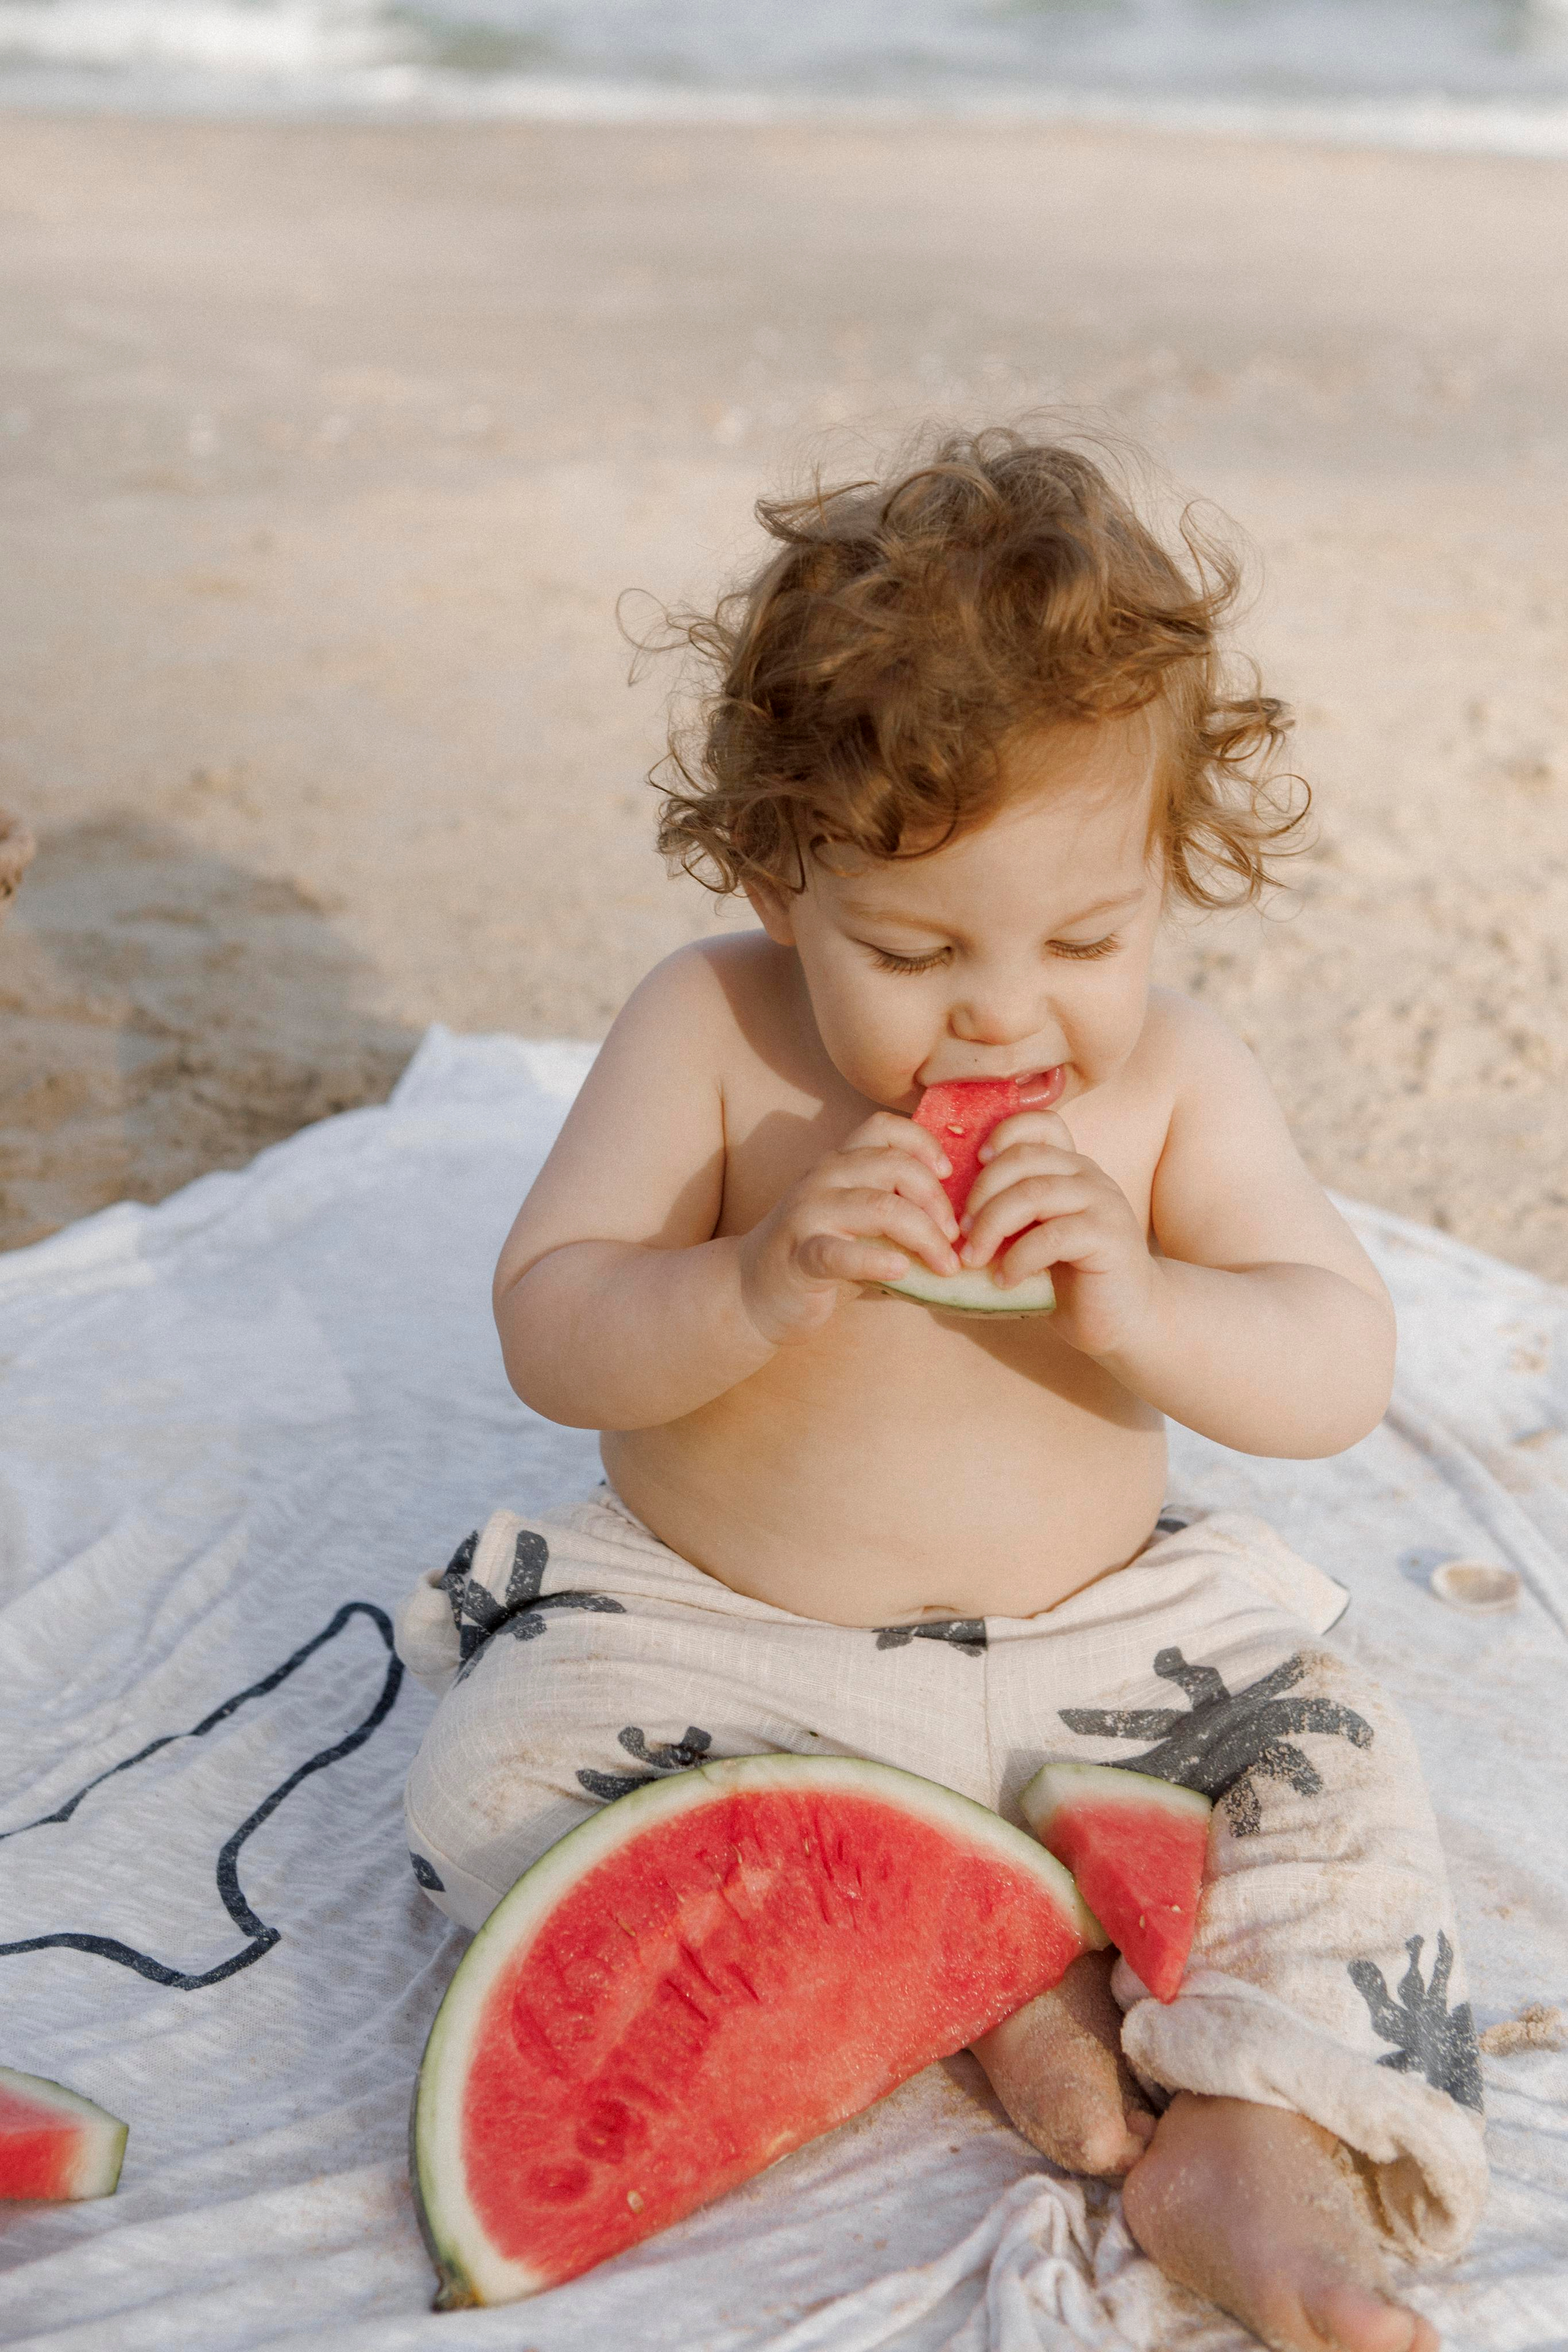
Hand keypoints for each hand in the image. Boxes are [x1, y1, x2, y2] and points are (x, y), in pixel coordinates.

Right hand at [736, 1112, 961, 1345]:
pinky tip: (900, 1270)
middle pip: (893, 1166)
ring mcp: (807, 1214)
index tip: (948, 1174)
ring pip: (880, 1207)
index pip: (883, 1127)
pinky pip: (841, 1252)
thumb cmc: (820, 1254)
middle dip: (936, 1201)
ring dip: (923, 1236)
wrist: (754, 1291)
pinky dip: (876, 1259)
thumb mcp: (858, 1220)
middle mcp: (822, 1178)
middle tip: (955, 1238)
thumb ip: (896, 1208)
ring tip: (944, 1264)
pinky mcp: (798, 1256)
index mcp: (838, 1163)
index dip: (923, 1142)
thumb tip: (961, 1218)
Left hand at [959, 1110, 1156, 1358]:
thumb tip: (947, 1208)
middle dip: (981, 1194)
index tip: (976, 1163)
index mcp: (1071, 1168)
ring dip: (993, 1226)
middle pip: (1024, 1160)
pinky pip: (1052, 1236)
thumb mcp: (1035, 1235)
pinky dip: (1019, 1259)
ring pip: (1034, 1194)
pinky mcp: (1109, 1237)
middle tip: (961, 1233)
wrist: (1128, 1319)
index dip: (1003, 1134)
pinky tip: (1006, 1281)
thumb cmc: (1071, 1279)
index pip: (1040, 1125)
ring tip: (974, 1259)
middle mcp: (1089, 1176)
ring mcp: (1103, 1203)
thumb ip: (1010, 1212)